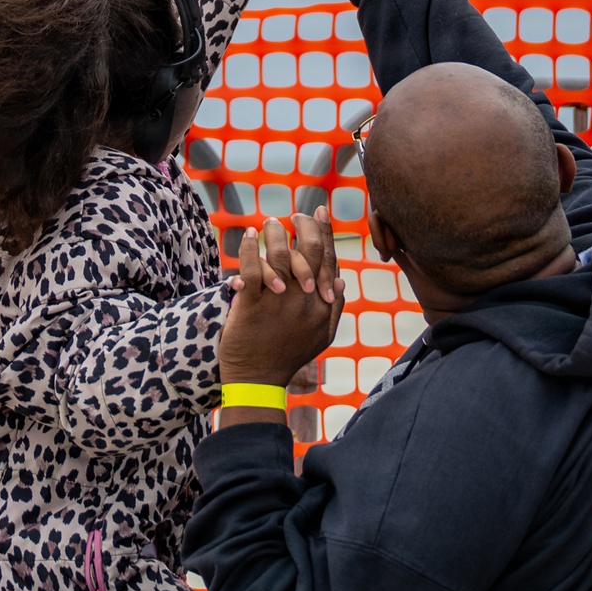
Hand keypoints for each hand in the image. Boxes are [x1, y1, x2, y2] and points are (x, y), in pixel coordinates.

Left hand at [220, 218, 344, 389]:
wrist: (257, 379)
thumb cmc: (287, 356)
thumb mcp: (321, 337)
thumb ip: (333, 310)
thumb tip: (340, 282)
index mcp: (322, 305)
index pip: (328, 259)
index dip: (325, 232)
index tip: (319, 211)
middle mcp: (305, 300)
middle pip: (310, 251)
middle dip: (304, 225)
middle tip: (295, 215)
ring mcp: (280, 302)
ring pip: (282, 255)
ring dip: (277, 233)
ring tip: (270, 223)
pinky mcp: (252, 304)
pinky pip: (253, 268)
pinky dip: (251, 248)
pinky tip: (251, 236)